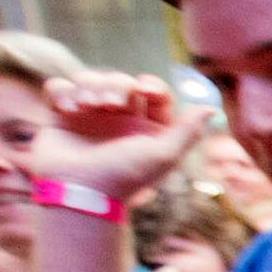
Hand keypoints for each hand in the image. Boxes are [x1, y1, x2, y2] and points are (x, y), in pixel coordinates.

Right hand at [33, 73, 204, 207]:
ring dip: (89, 86)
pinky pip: (59, 87)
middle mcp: (117, 120)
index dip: (152, 85)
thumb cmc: (124, 175)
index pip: (154, 93)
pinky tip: (69, 108)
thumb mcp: (163, 155)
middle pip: (120, 81)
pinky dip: (63, 91)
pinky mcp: (59, 116)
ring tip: (87, 106)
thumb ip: (188, 131)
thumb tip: (211, 108)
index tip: (145, 89)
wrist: (79, 192)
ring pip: (89, 80)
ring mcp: (87, 117)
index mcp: (145, 128)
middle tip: (111, 104)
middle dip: (116, 85)